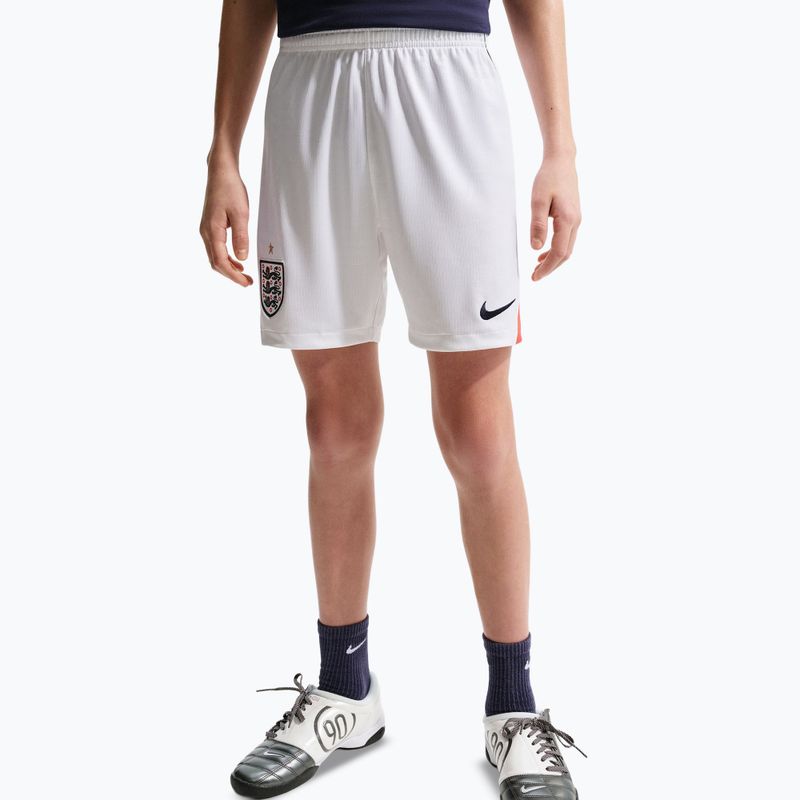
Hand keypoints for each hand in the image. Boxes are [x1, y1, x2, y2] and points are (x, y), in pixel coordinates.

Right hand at [199, 162, 252, 286]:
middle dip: (231, 275)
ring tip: (244, 274)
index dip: (233, 275)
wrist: (220, 172)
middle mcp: (206, 232)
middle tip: (247, 282)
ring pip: (215, 256)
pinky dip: (226, 258)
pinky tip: (237, 260)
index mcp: (212, 231)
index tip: (246, 282)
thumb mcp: (241, 213)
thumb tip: (242, 257)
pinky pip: (216, 248)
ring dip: (228, 267)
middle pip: (215, 262)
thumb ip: (241, 236)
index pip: (220, 262)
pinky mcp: (210, 226)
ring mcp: (206, 229)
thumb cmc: (230, 188)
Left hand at [530, 155, 580, 280]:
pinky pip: (567, 239)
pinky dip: (556, 250)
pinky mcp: (574, 216)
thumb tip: (536, 248)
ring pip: (567, 248)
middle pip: (565, 254)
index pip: (559, 252)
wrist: (562, 161)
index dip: (547, 267)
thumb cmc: (548, 178)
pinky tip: (543, 252)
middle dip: (550, 267)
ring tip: (537, 267)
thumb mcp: (538, 201)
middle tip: (534, 276)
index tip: (535, 276)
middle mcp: (576, 222)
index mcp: (567, 220)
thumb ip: (537, 225)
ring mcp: (577, 219)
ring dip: (553, 260)